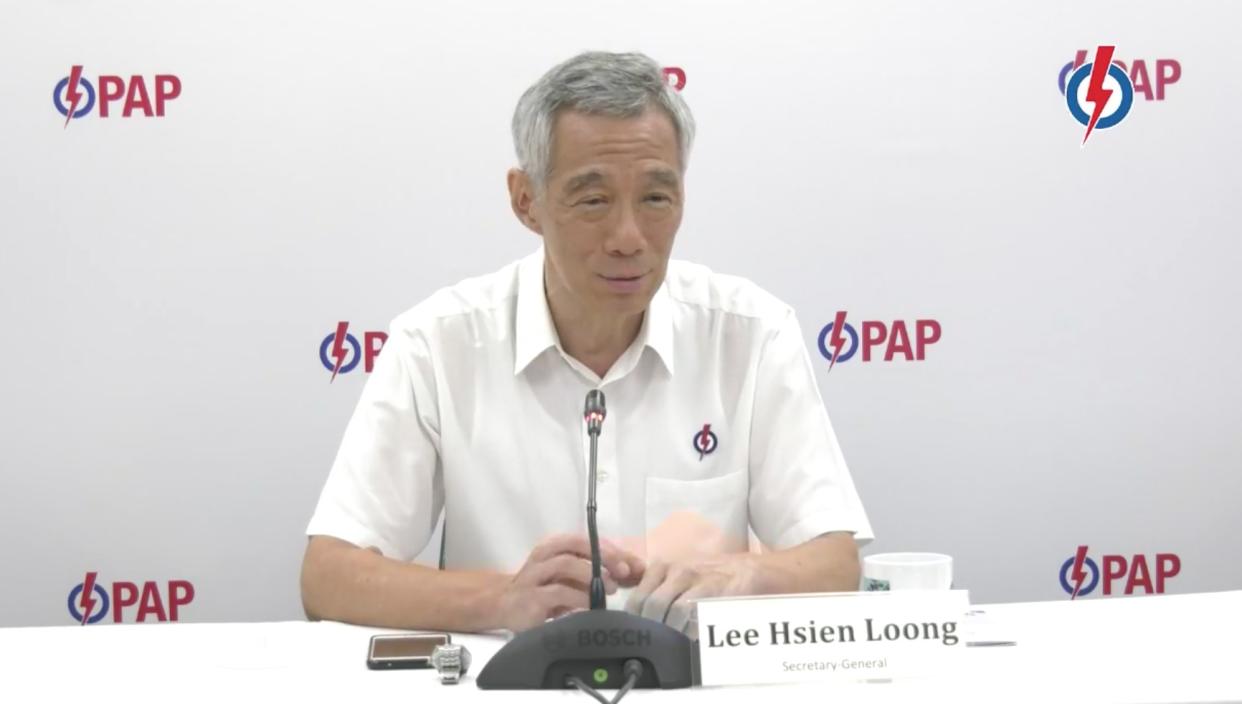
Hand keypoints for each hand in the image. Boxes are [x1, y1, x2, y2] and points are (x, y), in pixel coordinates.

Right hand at [496, 534, 644, 631]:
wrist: (503, 607)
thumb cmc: (543, 590)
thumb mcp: (569, 578)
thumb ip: (595, 573)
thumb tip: (634, 571)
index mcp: (553, 547)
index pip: (585, 540)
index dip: (610, 548)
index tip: (631, 563)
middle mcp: (542, 557)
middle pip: (575, 547)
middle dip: (604, 557)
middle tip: (625, 572)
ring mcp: (534, 576)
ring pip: (565, 564)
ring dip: (592, 575)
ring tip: (611, 589)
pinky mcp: (530, 599)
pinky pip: (557, 592)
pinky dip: (578, 597)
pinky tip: (591, 605)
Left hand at [623, 553, 760, 636]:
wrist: (744, 570)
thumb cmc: (706, 575)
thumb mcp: (675, 574)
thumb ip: (654, 588)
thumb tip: (632, 613)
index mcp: (661, 567)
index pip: (637, 597)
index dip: (634, 619)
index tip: (636, 634)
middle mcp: (676, 570)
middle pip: (652, 605)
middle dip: (652, 627)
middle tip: (654, 641)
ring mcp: (697, 580)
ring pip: (674, 611)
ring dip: (672, 631)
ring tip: (674, 641)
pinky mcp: (715, 591)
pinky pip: (697, 616)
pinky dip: (691, 631)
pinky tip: (692, 636)